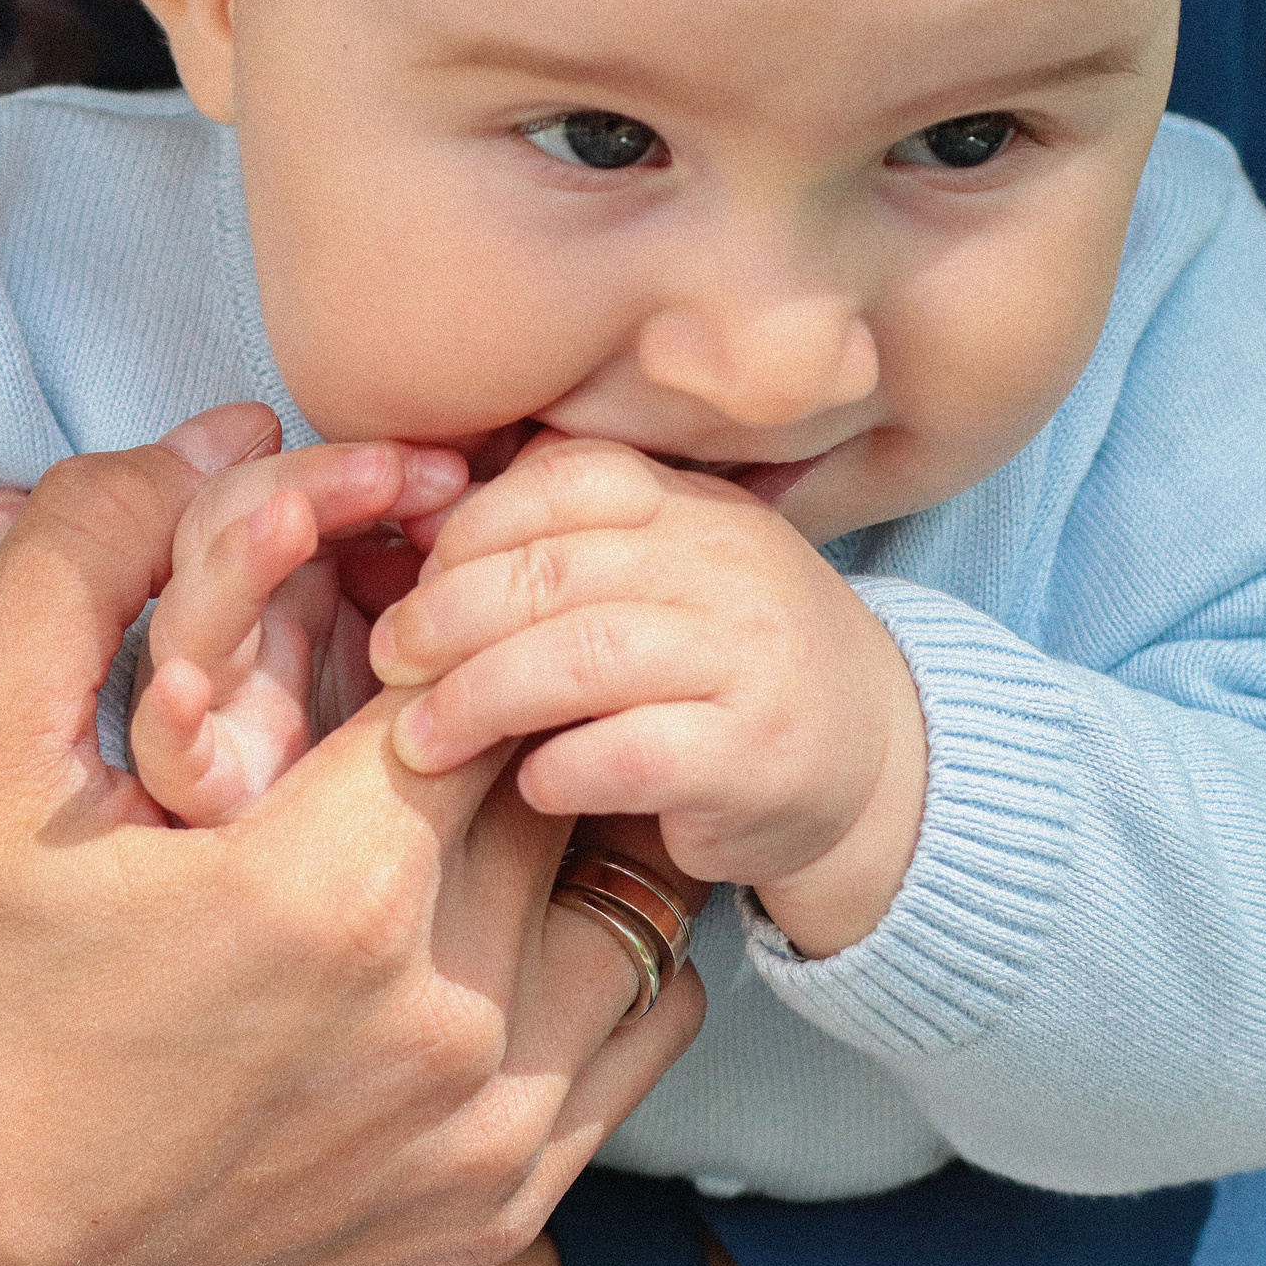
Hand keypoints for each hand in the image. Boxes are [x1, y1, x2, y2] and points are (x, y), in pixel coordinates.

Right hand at [0, 406, 708, 1265]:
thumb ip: (90, 548)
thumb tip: (225, 434)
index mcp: (328, 890)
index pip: (485, 669)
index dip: (440, 602)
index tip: (389, 589)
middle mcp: (442, 1023)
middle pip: (556, 775)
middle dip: (494, 701)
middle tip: (417, 678)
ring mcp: (480, 1137)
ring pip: (621, 900)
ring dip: (561, 819)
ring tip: (456, 791)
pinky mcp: (488, 1215)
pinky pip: (636, 1033)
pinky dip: (595, 951)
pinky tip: (494, 915)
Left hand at [370, 432, 928, 957]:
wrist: (877, 764)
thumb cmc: (727, 665)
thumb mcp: (662, 577)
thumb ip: (563, 548)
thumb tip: (413, 535)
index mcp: (697, 508)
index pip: (566, 481)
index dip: (471, 527)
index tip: (414, 578)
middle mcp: (732, 568)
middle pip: (555, 571)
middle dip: (448, 617)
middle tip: (388, 660)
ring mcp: (752, 659)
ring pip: (583, 658)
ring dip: (479, 699)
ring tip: (419, 739)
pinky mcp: (757, 758)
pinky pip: (632, 752)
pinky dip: (559, 768)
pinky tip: (525, 784)